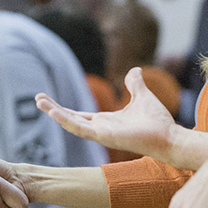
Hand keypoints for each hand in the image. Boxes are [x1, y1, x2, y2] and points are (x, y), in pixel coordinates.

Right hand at [35, 67, 178, 159]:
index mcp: (106, 121)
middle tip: (37, 98)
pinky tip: (55, 112)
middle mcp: (100, 129)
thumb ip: (135, 84)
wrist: (170, 136)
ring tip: (40, 102)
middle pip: (70, 119)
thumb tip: (134, 70)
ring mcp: (101, 134)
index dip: (63, 108)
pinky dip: (67, 121)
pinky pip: (81, 129)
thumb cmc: (158, 122)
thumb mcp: (142, 96)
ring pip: (71, 124)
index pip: (78, 115)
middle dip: (53, 109)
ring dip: (55, 113)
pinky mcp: (105, 137)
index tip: (47, 100)